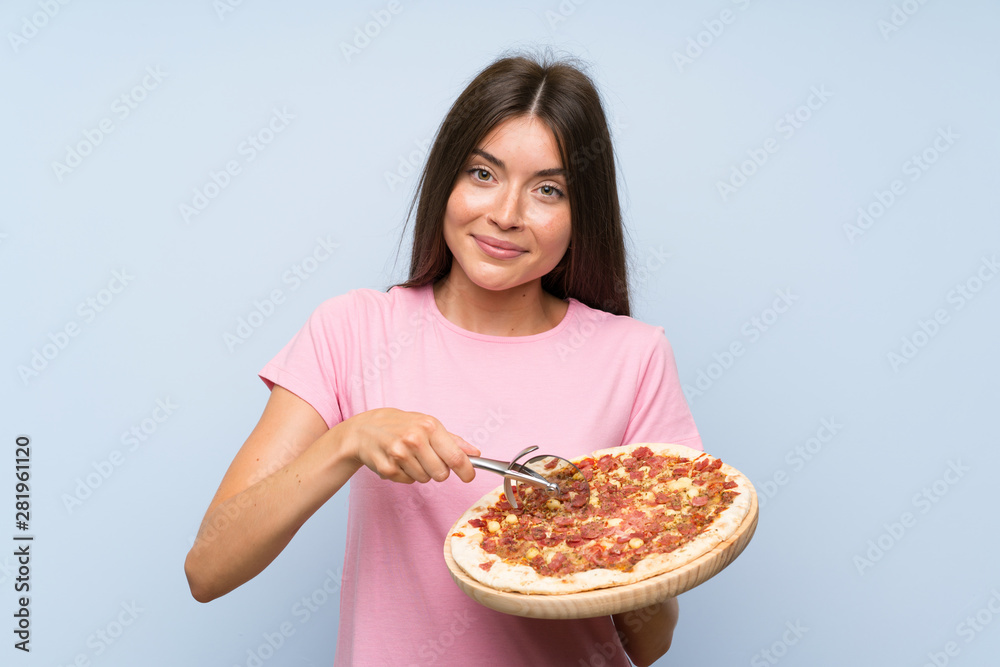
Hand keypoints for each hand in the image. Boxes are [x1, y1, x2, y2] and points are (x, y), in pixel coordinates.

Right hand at [343, 408, 479, 483]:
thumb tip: (475, 453)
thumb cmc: (399, 425)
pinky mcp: (387, 469)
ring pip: (425, 479)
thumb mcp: (426, 424)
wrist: (363, 430)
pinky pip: (408, 481)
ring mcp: (399, 455)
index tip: (469, 477)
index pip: (455, 457)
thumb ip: (452, 440)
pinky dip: (404, 474)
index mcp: (429, 426)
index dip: (466, 471)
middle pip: (441, 474)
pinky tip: (396, 460)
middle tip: (427, 458)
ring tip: (408, 456)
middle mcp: (414, 439)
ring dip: (420, 471)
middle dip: (438, 470)